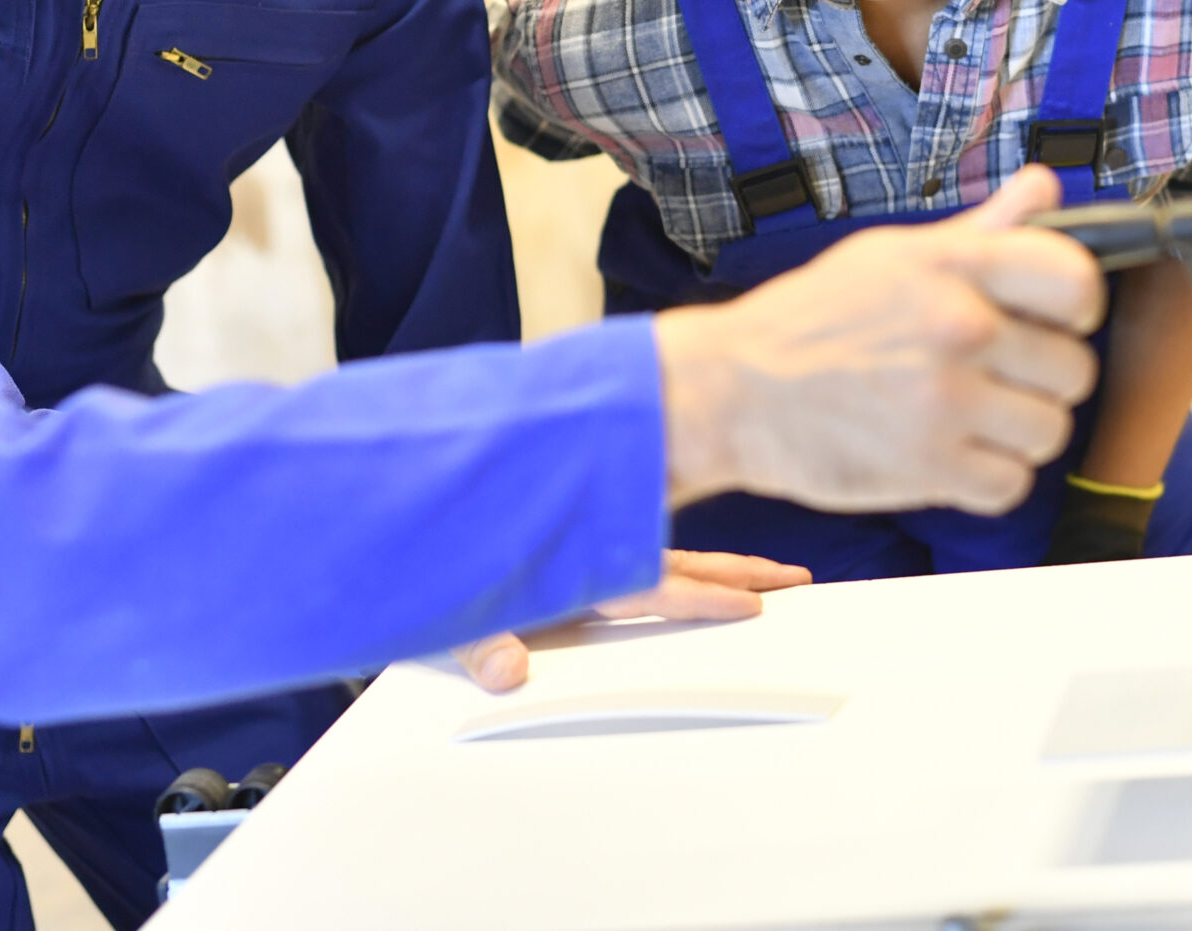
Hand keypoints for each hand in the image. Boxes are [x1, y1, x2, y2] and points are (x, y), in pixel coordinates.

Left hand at [451, 549, 812, 690]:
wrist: (395, 520)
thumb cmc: (424, 566)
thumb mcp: (447, 617)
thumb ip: (479, 642)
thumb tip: (511, 671)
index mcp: (573, 570)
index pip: (654, 587)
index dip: (705, 599)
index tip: (755, 605)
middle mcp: (588, 555)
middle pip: (681, 563)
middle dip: (741, 572)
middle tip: (796, 579)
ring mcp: (584, 551)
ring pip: (668, 553)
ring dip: (717, 565)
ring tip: (768, 575)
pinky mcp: (573, 553)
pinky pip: (639, 553)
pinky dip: (678, 561)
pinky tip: (693, 569)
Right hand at [656, 166, 1100, 513]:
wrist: (731, 391)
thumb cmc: (813, 320)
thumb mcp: (892, 255)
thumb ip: (980, 230)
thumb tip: (1044, 188)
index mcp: (952, 267)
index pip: (1076, 280)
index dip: (1076, 307)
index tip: (1053, 321)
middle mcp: (957, 329)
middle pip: (1074, 370)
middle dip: (1042, 379)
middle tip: (995, 378)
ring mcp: (946, 402)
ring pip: (1050, 433)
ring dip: (1019, 433)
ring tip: (972, 418)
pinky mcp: (930, 469)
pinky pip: (1012, 486)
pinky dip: (988, 479)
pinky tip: (953, 454)